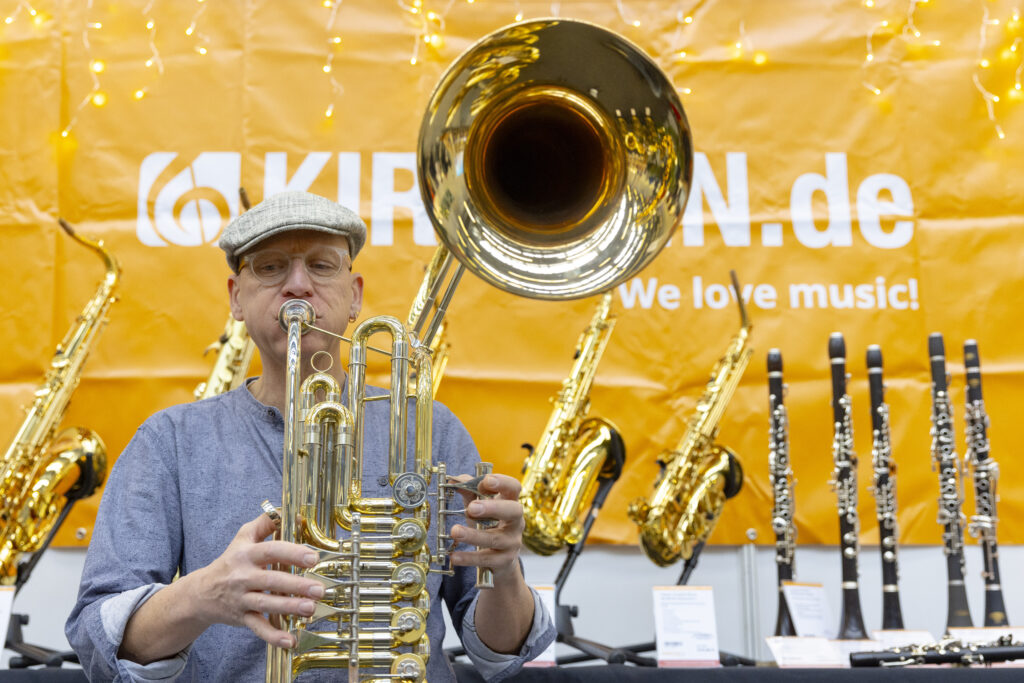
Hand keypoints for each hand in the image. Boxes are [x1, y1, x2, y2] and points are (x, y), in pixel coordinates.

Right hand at [188, 513, 325, 648]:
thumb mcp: (244, 537)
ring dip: (289, 608)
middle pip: (271, 580)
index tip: (313, 557)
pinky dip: (273, 636)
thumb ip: (266, 523)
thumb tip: (291, 512)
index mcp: (246, 555)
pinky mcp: (242, 618)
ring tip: (311, 608)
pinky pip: (258, 628)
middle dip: (296, 585)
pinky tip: (290, 641)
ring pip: (266, 604)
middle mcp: (243, 577)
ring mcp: (242, 599)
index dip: (292, 553)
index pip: (271, 551)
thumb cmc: (231, 561)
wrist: (202, 593)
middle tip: (319, 589)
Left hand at [449, 473, 524, 582]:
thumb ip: (468, 491)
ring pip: (495, 538)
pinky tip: (454, 556)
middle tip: (471, 508)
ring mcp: (512, 542)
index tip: (484, 482)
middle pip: (513, 511)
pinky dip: (469, 558)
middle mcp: (516, 522)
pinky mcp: (504, 561)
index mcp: (511, 503)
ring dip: (474, 535)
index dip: (502, 482)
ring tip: (455, 531)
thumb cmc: (489, 525)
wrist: (501, 560)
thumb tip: (452, 481)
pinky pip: (487, 559)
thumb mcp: (479, 507)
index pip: (514, 487)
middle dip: (493, 508)